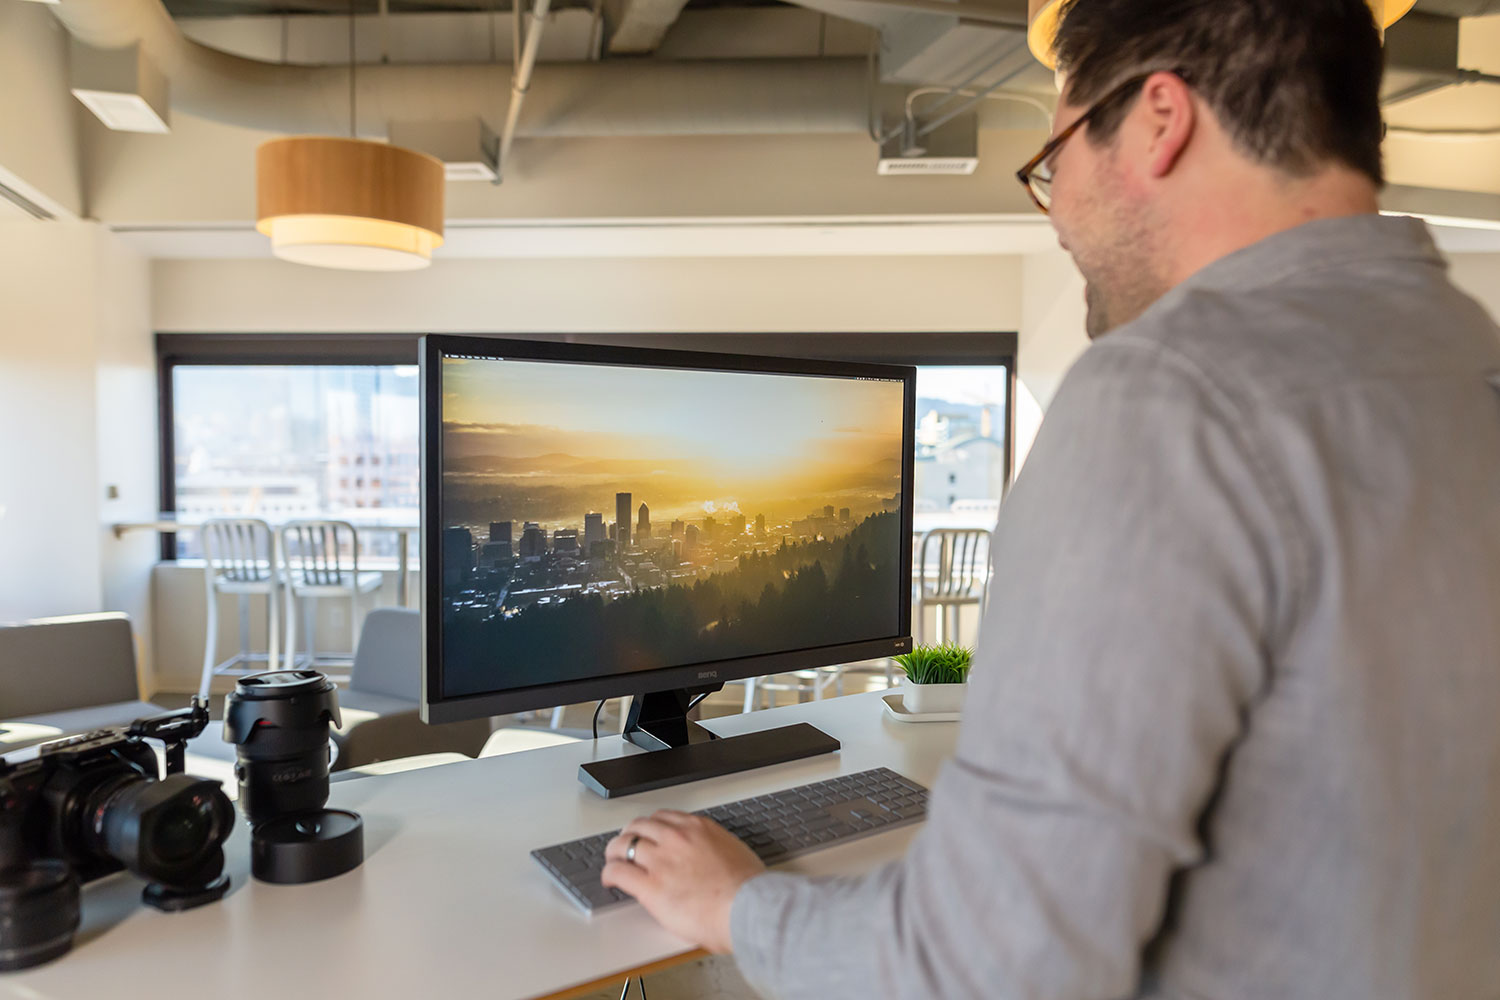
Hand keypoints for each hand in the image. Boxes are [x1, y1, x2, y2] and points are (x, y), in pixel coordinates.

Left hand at [601, 811, 765, 953]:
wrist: (748, 909)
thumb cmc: (748, 890)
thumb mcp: (734, 853)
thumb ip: (715, 849)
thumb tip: (711, 859)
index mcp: (699, 828)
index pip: (664, 817)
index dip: (651, 827)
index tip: (648, 835)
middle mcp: (677, 838)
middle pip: (639, 826)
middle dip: (630, 835)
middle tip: (626, 846)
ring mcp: (661, 860)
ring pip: (624, 845)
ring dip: (615, 852)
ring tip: (613, 861)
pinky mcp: (650, 886)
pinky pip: (618, 872)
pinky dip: (609, 874)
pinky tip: (610, 880)